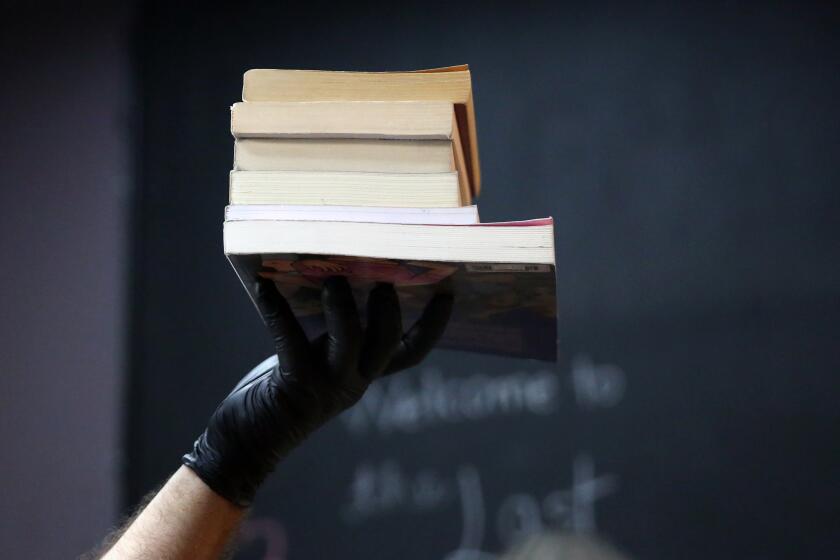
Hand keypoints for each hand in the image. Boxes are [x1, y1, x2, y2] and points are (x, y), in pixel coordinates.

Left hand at [183, 276, 452, 506]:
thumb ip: (334, 334)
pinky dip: (277, 309)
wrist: (247, 442)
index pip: (412, 352)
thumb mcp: (319, 362)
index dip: (433, 324)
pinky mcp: (293, 384)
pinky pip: (289, 339)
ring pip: (349, 339)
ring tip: (332, 278)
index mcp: (364, 374)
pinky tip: (264, 288)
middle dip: (387, 305)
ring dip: (342, 304)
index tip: (448, 291)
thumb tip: (337, 275)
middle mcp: (353, 382)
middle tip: (381, 274)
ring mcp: (326, 386)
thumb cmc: (281, 392)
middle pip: (387, 340)